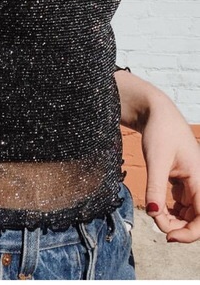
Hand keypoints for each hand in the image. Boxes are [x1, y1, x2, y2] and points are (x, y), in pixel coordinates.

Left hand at [141, 94, 199, 242]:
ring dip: (172, 218)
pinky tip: (158, 202)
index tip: (167, 236)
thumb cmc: (160, 132)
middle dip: (176, 226)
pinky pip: (181, 203)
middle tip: (154, 220)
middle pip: (195, 219)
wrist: (156, 113)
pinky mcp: (183, 180)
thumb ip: (155, 188)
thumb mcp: (155, 160)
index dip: (188, 234)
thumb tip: (154, 214)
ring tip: (154, 210)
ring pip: (188, 213)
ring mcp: (193, 183)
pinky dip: (169, 208)